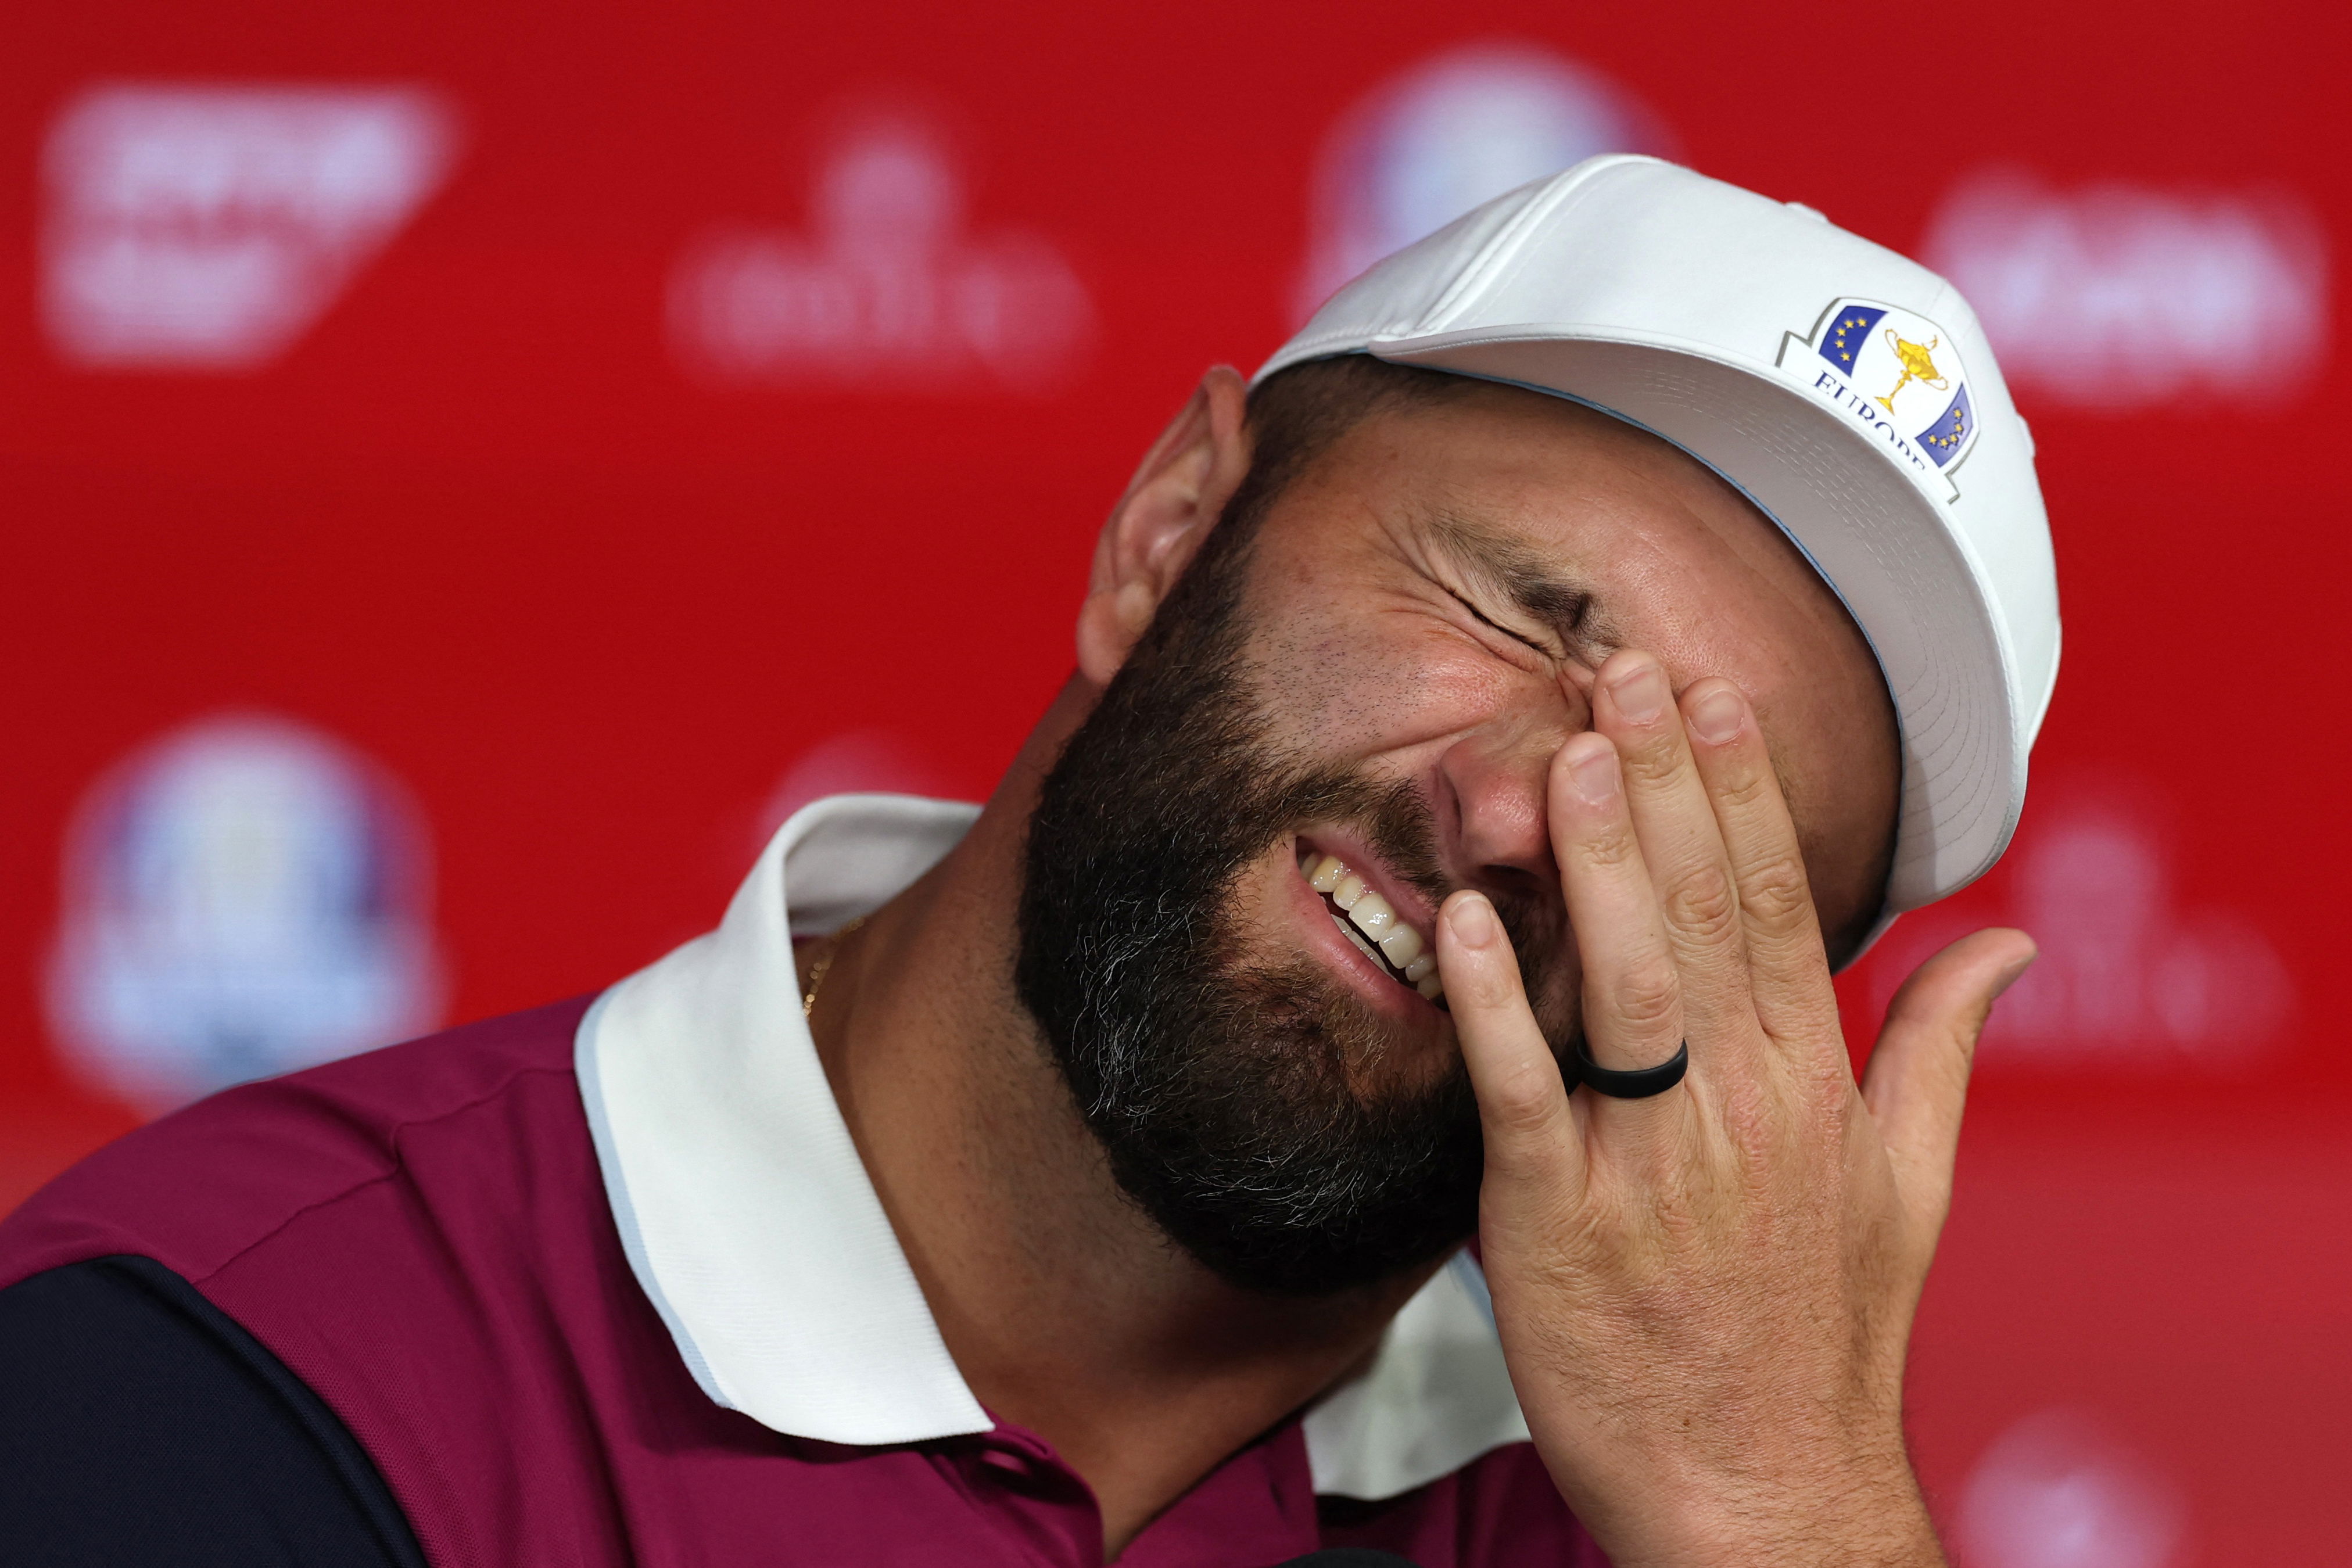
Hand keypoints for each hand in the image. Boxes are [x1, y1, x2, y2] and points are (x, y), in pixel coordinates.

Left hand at [1434, 651, 2034, 1567]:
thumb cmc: (1820, 1339)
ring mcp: (1651, 1165)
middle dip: (1666, 781)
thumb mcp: (1911, 1193)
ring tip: (1570, 753)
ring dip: (1600, 862)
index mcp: (1813, 1087)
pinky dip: (1498, 1005)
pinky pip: (1526, 1095)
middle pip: (1704, 914)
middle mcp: (1742, 1108)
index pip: (1777, 904)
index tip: (1712, 692)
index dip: (1741, 790)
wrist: (1759, 1493)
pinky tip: (1471, 918)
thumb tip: (2005, 946)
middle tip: (1621, 666)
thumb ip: (1942, 1052)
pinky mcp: (1557, 1224)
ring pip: (1626, 984)